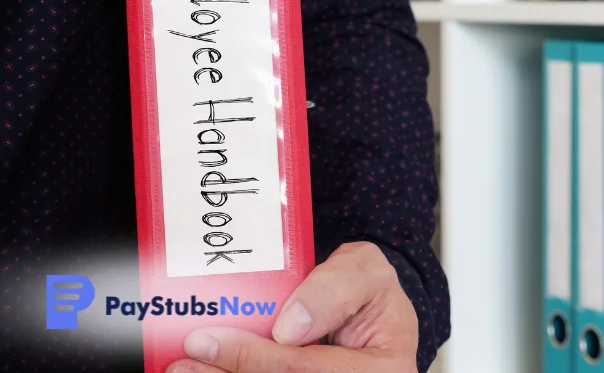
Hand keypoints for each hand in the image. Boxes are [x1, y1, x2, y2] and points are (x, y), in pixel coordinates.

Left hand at [165, 242, 418, 372]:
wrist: (373, 314)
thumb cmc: (370, 294)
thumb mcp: (366, 271)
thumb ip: (336, 286)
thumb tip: (291, 326)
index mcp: (385, 367)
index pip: (313, 370)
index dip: (261, 359)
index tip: (212, 339)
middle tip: (186, 359)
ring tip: (187, 369)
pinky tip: (212, 369)